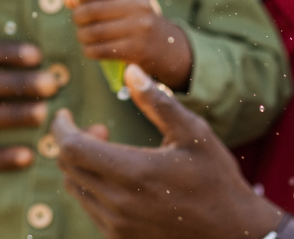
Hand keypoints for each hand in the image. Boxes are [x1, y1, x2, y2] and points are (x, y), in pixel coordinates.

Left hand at [52, 64, 285, 238]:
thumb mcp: (193, 133)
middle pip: (68, 167)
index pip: (71, 148)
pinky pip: (89, 209)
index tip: (65, 114)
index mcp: (133, 172)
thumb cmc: (216, 179)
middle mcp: (119, 202)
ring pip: (75, 189)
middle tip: (99, 129)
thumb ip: (157, 101)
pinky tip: (117, 178)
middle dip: (73, 141)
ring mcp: (118, 226)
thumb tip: (130, 71)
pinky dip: (91, 188)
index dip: (60, 127)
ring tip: (109, 152)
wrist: (233, 233)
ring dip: (80, 165)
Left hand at [65, 0, 191, 90]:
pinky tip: (90, 48)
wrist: (165, 45)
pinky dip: (89, 50)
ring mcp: (139, 29)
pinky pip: (100, 50)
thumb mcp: (124, 0)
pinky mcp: (135, 50)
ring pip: (94, 32)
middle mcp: (139, 6)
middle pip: (94, 10)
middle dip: (78, 16)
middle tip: (77, 20)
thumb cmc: (136, 18)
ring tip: (82, 35)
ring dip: (82, 35)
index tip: (73, 0)